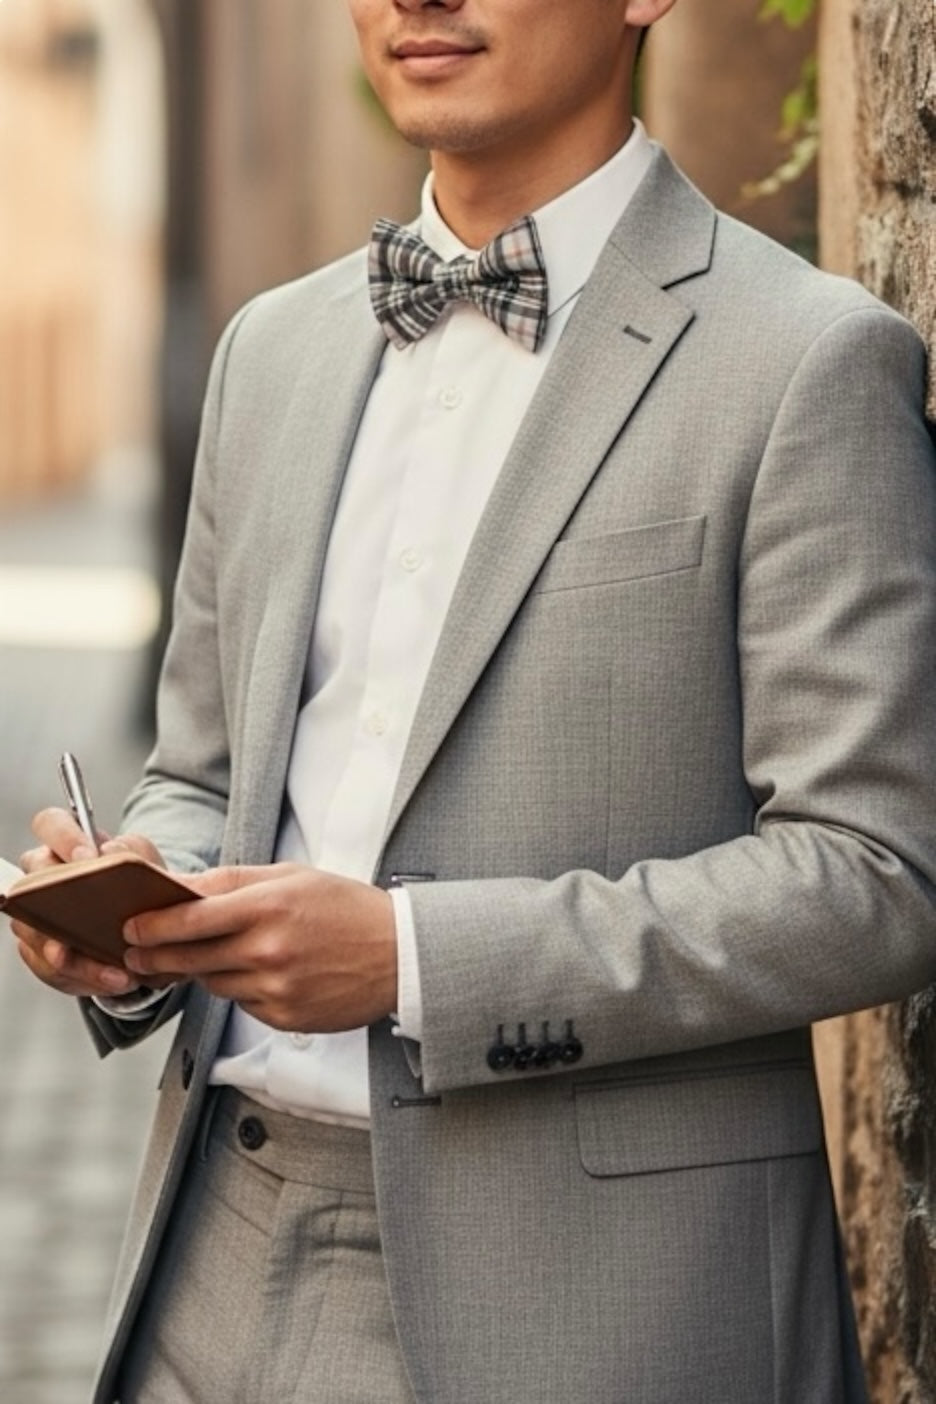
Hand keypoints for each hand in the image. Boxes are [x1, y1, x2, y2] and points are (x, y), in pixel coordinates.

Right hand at [13, 806, 164, 998]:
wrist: (145, 922)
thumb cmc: (138, 884)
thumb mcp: (147, 861)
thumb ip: (134, 852)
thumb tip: (113, 852)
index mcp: (66, 845)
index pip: (50, 823)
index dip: (63, 838)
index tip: (88, 858)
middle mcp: (42, 878)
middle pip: (30, 885)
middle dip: (55, 909)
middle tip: (86, 927)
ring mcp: (36, 918)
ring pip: (37, 936)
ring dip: (78, 959)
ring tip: (116, 971)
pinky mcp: (41, 953)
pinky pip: (51, 969)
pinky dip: (85, 978)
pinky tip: (115, 980)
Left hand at [122, 864, 397, 1032]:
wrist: (399, 954)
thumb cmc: (345, 907)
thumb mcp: (291, 876)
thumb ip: (232, 882)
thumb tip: (180, 889)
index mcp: (269, 907)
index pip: (191, 919)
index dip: (153, 926)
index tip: (130, 927)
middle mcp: (269, 951)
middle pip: (190, 959)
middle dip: (157, 956)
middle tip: (137, 953)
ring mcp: (276, 989)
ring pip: (213, 983)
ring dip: (203, 971)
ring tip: (212, 955)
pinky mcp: (285, 1018)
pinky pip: (242, 1004)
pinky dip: (241, 989)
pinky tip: (261, 973)